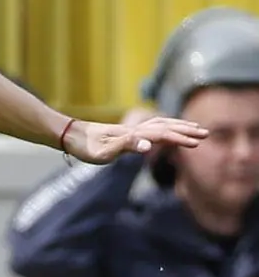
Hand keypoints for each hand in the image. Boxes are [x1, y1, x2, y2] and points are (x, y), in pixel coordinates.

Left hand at [61, 114, 208, 163]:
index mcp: (133, 134)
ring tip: (193, 128)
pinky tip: (167, 130)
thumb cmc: (85, 147)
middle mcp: (134, 129)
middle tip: (205, 133)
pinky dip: (165, 126)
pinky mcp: (125, 133)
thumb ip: (126, 146)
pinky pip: (151, 128)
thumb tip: (148, 146)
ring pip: (160, 124)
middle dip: (185, 130)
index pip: (163, 135)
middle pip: (165, 126)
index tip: (197, 143)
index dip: (180, 138)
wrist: (70, 135)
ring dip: (178, 125)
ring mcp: (130, 129)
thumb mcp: (104, 152)